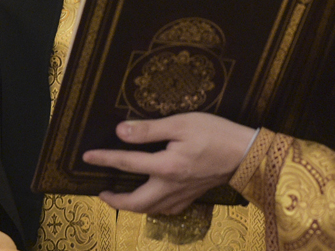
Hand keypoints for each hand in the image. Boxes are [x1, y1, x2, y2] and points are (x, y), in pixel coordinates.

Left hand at [81, 113, 255, 214]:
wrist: (247, 154)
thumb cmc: (215, 133)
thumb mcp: (181, 123)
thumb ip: (149, 130)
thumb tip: (121, 132)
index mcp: (166, 166)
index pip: (127, 163)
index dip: (104, 159)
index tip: (87, 157)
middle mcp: (171, 186)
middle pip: (136, 203)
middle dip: (116, 201)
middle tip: (102, 193)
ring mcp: (183, 194)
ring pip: (151, 210)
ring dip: (132, 206)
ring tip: (121, 198)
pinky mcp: (193, 196)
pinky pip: (168, 210)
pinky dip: (154, 208)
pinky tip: (153, 201)